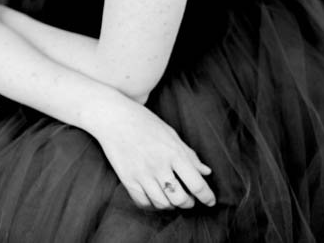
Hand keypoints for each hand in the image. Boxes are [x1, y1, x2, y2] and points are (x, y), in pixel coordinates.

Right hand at [88, 96, 214, 209]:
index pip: (196, 184)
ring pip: (163, 204)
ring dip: (171, 204)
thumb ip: (189, 155)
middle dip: (188, 203)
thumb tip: (206, 172)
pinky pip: (143, 202)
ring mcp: (142, 174)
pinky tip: (155, 197)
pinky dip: (152, 205)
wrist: (113, 117)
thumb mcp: (171, 134)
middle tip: (189, 199)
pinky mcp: (127, 179)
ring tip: (172, 197)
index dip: (207, 197)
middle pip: (180, 199)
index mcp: (173, 153)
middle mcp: (159, 166)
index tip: (210, 202)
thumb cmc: (144, 122)